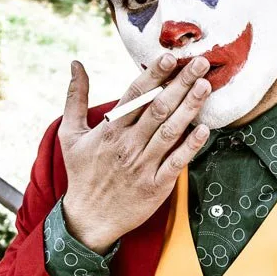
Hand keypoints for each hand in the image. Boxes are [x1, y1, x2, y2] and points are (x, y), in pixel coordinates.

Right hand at [57, 52, 211, 253]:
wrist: (88, 219)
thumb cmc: (82, 173)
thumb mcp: (70, 134)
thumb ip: (75, 97)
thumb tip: (75, 64)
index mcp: (109, 130)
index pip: (135, 96)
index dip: (153, 75)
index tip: (169, 56)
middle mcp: (127, 145)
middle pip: (158, 108)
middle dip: (180, 83)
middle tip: (200, 62)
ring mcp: (143, 166)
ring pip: (170, 131)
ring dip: (189, 107)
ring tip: (206, 85)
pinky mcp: (156, 186)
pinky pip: (176, 163)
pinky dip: (190, 147)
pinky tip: (205, 129)